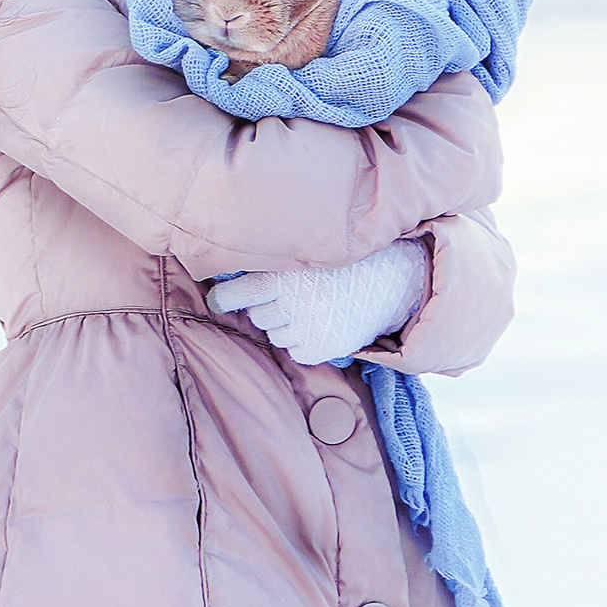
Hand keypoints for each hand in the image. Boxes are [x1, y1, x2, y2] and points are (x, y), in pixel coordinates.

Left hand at [209, 241, 428, 365]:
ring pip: (274, 334)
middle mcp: (291, 304)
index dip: (223, 299)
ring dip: (284, 324)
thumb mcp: (307, 255)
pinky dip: (303, 341)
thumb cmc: (341, 265)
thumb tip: (226, 279)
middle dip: (265, 308)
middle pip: (256, 316)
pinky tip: (320, 324)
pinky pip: (294, 351)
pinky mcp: (320, 349)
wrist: (389, 282)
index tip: (217, 301)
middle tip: (287, 296)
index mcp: (283, 276)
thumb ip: (272, 263)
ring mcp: (306, 329)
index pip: (236, 294)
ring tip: (309, 308)